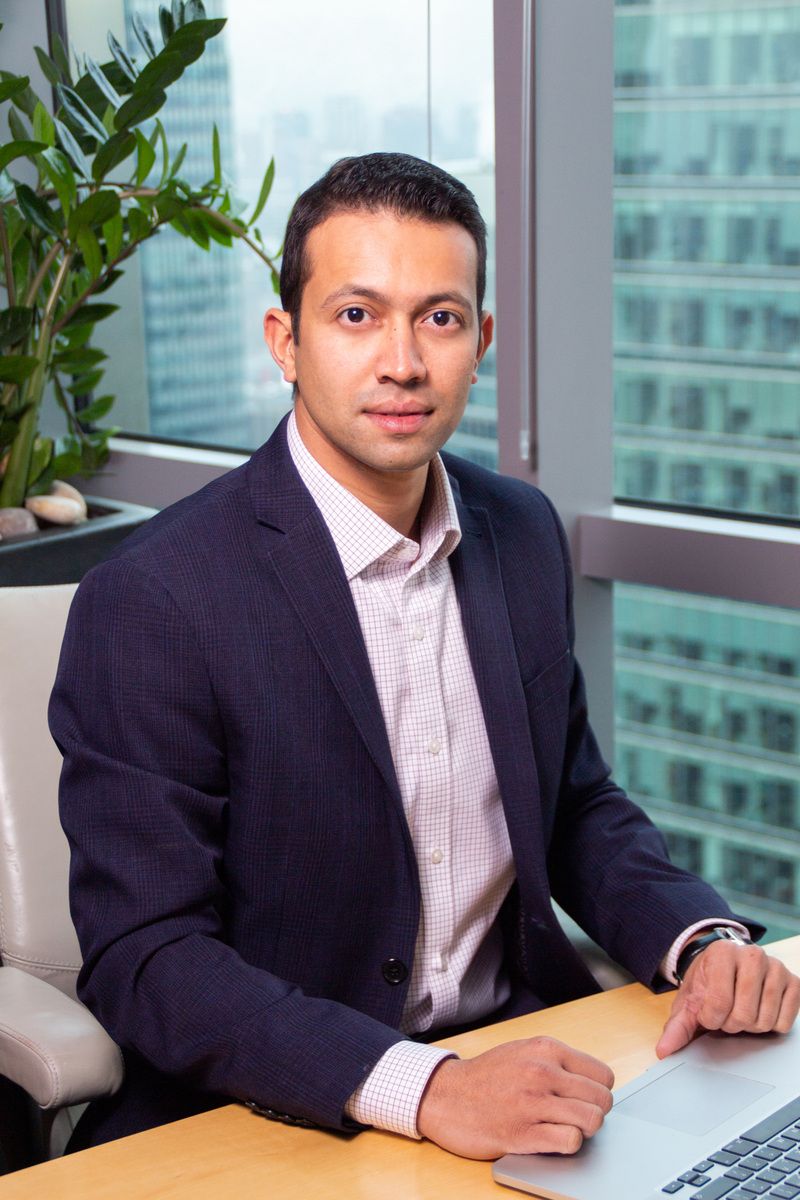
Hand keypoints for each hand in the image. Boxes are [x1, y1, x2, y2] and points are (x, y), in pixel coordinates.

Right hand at [416, 1036, 613, 1159]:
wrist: (445, 1096)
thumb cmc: (486, 1076)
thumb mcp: (522, 1051)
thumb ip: (556, 1061)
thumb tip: (592, 1082)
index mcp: (545, 1048)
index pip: (603, 1075)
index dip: (597, 1091)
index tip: (583, 1098)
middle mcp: (542, 1071)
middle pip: (602, 1099)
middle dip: (593, 1112)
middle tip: (574, 1116)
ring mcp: (532, 1102)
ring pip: (592, 1120)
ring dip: (583, 1130)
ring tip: (565, 1127)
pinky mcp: (523, 1133)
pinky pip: (570, 1141)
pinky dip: (568, 1144)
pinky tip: (552, 1138)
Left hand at [656, 940, 799, 1058]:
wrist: (725, 966)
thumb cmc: (707, 983)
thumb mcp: (688, 1001)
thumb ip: (677, 1026)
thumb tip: (664, 1050)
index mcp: (722, 953)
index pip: (719, 1002)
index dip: (711, 1019)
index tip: (708, 1013)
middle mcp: (752, 955)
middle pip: (744, 1014)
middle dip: (730, 1024)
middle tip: (726, 1013)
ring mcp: (776, 967)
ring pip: (765, 1020)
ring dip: (750, 1026)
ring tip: (742, 1010)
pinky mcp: (794, 982)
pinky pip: (785, 1022)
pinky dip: (771, 1026)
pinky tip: (760, 1010)